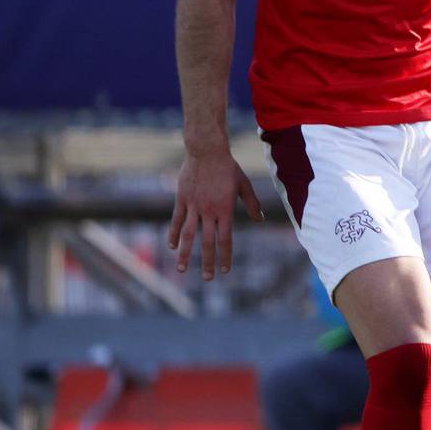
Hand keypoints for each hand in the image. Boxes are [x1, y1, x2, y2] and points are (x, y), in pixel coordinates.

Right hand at [168, 147, 263, 279]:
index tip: (225, 270)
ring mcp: (193, 206)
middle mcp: (209, 211)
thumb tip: (259, 219)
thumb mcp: (243, 185)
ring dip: (185, 253)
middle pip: (208, 242)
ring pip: (187, 235)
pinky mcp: (182, 199)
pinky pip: (176, 220)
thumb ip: (251, 203)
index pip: (226, 239)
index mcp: (225, 210)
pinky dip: (173, 234)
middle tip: (207, 278)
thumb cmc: (228, 167)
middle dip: (208, 261)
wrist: (206, 151)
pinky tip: (171, 246)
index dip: (225, 256)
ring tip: (182, 269)